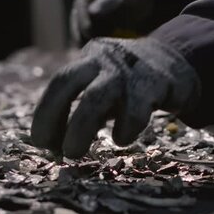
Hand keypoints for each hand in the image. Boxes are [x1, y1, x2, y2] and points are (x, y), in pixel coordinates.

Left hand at [31, 37, 199, 157]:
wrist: (174, 64)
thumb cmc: (128, 85)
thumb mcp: (100, 88)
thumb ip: (79, 111)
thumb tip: (54, 146)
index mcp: (87, 60)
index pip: (58, 82)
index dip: (45, 113)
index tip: (39, 141)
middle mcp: (105, 60)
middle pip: (69, 84)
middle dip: (57, 120)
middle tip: (58, 151)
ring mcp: (129, 70)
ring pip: (97, 97)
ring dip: (81, 128)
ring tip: (76, 153)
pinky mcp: (155, 84)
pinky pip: (135, 111)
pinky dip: (124, 129)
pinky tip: (121, 138)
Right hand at [71, 0, 152, 44]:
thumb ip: (109, 0)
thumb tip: (91, 12)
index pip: (81, 6)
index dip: (82, 20)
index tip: (88, 32)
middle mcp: (91, 2)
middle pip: (79, 19)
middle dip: (80, 33)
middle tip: (84, 47)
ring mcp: (97, 14)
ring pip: (86, 28)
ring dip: (86, 39)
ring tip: (90, 53)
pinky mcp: (105, 24)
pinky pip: (97, 34)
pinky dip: (96, 42)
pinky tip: (100, 51)